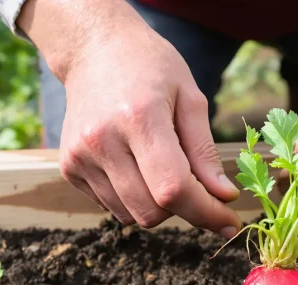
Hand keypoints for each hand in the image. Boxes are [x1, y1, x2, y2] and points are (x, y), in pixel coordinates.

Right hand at [18, 0, 240, 237]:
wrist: (93, 49)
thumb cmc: (150, 67)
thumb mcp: (190, 96)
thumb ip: (205, 151)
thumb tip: (224, 197)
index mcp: (138, 118)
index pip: (173, 188)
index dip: (206, 213)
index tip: (229, 222)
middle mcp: (102, 141)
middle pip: (151, 211)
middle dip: (182, 209)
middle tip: (194, 184)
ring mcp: (80, 156)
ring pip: (131, 215)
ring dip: (156, 205)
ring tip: (159, 165)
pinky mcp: (68, 167)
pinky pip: (110, 206)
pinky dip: (132, 198)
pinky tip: (134, 164)